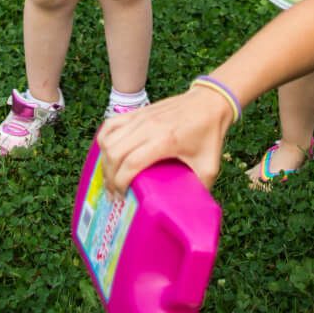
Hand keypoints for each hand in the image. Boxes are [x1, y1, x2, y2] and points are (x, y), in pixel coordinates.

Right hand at [98, 88, 232, 194]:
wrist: (209, 102)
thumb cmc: (209, 134)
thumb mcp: (209, 166)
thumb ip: (199, 188)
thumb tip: (190, 210)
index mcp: (165, 141)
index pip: (131, 163)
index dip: (121, 183)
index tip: (121, 197)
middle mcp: (148, 127)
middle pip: (114, 153)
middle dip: (109, 177)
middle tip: (114, 192)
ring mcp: (140, 117)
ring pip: (108, 139)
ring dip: (105, 161)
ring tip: (110, 176)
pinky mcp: (137, 112)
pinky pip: (110, 124)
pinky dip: (103, 140)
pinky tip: (107, 153)